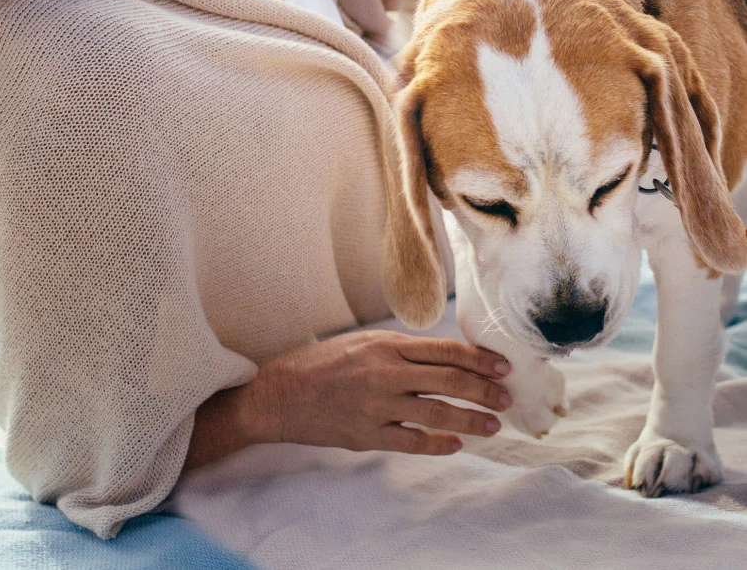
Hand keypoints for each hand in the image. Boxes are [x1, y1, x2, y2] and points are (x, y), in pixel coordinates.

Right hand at [249, 330, 511, 455]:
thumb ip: (398, 350)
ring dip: (471, 420)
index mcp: (384, 344)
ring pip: (437, 412)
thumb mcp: (361, 343)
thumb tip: (443, 357)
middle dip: (484, 389)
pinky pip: (412, 441)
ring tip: (493, 425)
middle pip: (448, 380)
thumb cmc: (321, 363)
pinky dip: (438, 443)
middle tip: (507, 398)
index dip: (477, 358)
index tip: (502, 366)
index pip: (443, 350)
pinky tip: (456, 444)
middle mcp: (384, 372)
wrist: (279, 394)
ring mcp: (376, 405)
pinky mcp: (367, 434)